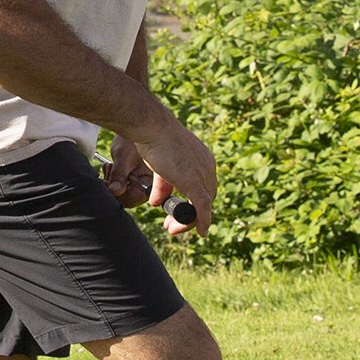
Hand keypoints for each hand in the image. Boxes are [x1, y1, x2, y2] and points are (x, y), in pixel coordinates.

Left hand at [99, 135, 152, 207]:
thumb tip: (115, 191)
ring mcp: (140, 182)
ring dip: (112, 182)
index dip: (118, 195)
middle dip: (114, 187)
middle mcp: (147, 185)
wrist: (134, 126)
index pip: (132, 199)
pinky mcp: (133, 178)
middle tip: (108, 172)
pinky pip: (121, 185)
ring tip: (110, 166)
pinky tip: (111, 167)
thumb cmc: (131, 140)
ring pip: (122, 192)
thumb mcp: (123, 157)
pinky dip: (112, 178)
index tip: (107, 184)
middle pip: (126, 198)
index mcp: (150, 182)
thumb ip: (119, 175)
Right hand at [128, 113, 218, 239]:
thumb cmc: (153, 139)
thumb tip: (155, 202)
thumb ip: (161, 184)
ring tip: (172, 228)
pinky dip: (202, 221)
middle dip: (189, 214)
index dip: (190, 202)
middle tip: (172, 225)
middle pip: (205, 199)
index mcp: (202, 160)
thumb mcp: (159, 165)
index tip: (174, 211)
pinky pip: (202, 207)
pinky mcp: (194, 182)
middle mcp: (207, 167)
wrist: (152, 127)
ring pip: (203, 206)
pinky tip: (201, 232)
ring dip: (189, 221)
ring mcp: (202, 175)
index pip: (202, 187)